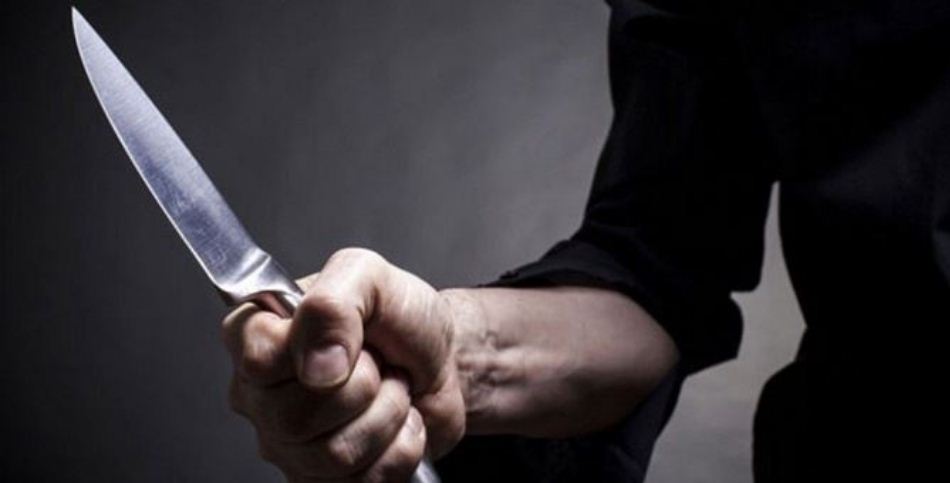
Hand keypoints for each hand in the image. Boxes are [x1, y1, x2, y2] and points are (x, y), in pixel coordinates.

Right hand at [222, 248, 465, 481]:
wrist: (443, 359)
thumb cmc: (399, 318)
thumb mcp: (370, 276)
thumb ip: (333, 302)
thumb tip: (317, 364)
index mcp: (256, 335)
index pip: (259, 361)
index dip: (313, 352)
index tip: (350, 337)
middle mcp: (259, 394)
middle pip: (294, 419)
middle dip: (362, 385)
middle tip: (375, 362)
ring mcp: (287, 444)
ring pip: (334, 455)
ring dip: (387, 415)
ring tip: (389, 388)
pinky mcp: (321, 478)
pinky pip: (363, 482)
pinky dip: (401, 447)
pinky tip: (397, 422)